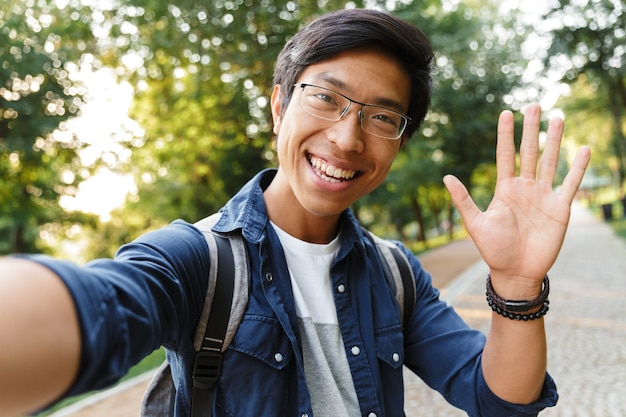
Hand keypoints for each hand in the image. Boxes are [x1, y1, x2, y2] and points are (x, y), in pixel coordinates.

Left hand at [443, 104, 590, 297]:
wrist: (516, 272)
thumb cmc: (493, 250)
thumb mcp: (475, 224)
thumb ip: (463, 200)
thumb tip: (446, 177)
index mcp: (504, 189)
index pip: (505, 155)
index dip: (506, 134)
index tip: (506, 113)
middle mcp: (525, 187)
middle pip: (529, 152)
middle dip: (532, 129)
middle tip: (534, 104)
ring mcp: (543, 196)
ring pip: (551, 161)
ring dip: (555, 140)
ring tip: (558, 117)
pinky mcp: (560, 208)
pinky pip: (571, 183)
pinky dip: (578, 167)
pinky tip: (583, 148)